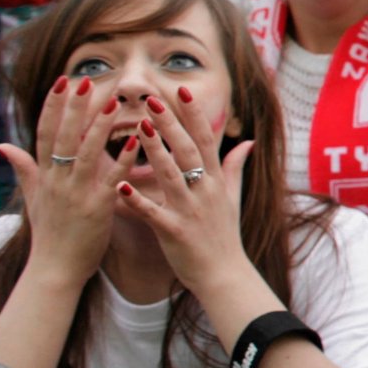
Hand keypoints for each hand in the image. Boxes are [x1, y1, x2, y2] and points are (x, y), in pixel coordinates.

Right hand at [0, 76, 138, 289]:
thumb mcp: (32, 198)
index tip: (63, 82)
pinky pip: (112, 178)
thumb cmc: (49, 233)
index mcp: (44, 175)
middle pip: (64, 135)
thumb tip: (1, 143)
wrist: (55, 268)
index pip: (45, 132)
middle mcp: (57, 180)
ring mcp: (76, 193)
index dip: (53, 105)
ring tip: (114, 101)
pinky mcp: (97, 208)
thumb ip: (23, 168)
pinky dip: (123, 159)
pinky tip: (137, 140)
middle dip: (75, 107)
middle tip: (87, 80)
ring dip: (100, 125)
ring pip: (87, 152)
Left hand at [113, 89, 254, 299]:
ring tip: (139, 128)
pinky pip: (153, 213)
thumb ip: (235, 167)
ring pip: (172, 175)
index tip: (181, 91)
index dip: (194, 116)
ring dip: (155, 152)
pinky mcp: (175, 232)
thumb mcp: (233, 198)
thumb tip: (248, 142)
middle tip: (152, 100)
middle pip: (188, 151)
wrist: (225, 276)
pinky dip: (137, 201)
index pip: (206, 141)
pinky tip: (119, 186)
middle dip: (170, 124)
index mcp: (215, 182)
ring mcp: (190, 211)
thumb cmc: (224, 236)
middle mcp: (205, 192)